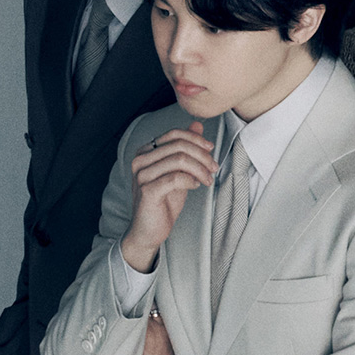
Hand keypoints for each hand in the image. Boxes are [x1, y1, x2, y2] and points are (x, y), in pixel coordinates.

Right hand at [122, 122, 217, 272]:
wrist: (149, 230)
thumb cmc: (163, 201)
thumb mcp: (178, 171)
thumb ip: (185, 149)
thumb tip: (198, 124)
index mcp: (146, 151)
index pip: (174, 134)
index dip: (196, 139)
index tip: (211, 149)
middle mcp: (140, 160)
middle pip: (179, 145)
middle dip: (202, 155)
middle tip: (214, 168)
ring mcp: (141, 174)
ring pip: (179, 159)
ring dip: (200, 169)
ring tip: (208, 180)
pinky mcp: (147, 190)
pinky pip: (175, 177)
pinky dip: (191, 180)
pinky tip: (196, 186)